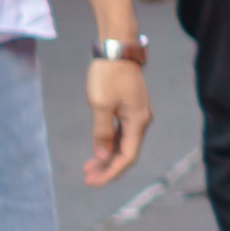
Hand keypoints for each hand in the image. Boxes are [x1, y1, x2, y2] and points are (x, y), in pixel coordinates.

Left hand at [83, 56, 152, 187]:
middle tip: (87, 178)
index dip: (111, 172)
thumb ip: (102, 133)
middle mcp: (141, 121)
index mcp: (137, 122)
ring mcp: (137, 114)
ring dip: (107, 157)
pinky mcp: (130, 108)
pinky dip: (110, 144)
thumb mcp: (100, 105)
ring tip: (88, 168)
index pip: (127, 157)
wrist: (117, 48)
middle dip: (108, 168)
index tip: (93, 182)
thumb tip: (102, 155)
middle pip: (126, 153)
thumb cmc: (108, 75)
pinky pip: (122, 133)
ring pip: (123, 144)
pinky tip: (98, 149)